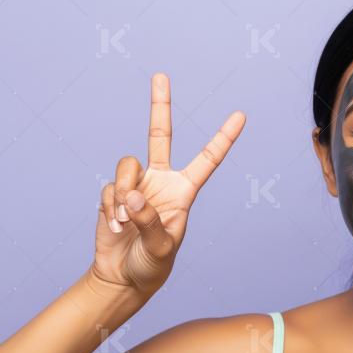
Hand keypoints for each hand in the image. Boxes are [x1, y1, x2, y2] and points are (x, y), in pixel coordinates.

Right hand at [92, 73, 244, 294]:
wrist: (123, 277)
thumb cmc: (153, 265)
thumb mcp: (161, 248)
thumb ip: (149, 220)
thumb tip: (132, 195)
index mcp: (184, 191)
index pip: (207, 160)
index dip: (223, 138)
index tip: (241, 115)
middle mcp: (161, 181)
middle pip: (160, 135)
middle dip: (159, 105)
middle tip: (161, 75)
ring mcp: (136, 185)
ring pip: (128, 165)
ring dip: (124, 192)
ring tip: (125, 221)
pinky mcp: (114, 194)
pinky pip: (111, 187)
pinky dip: (112, 206)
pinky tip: (116, 226)